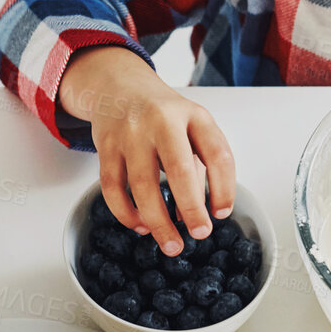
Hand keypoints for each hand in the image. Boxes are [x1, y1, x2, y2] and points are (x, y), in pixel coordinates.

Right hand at [59, 46, 235, 255]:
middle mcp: (162, 120)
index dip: (224, 187)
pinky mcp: (106, 146)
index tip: (222, 213)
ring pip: (142, 184)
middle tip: (200, 234)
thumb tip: (194, 215)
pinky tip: (140, 225)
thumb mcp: (191, 127)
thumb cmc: (162, 115)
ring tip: (171, 244)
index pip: (217, 153)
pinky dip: (126, 213)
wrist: (119, 87)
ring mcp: (130, 133)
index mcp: (194, 115)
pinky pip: (112, 187)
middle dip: (192, 208)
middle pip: (179, 168)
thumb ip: (198, 166)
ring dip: (158, 221)